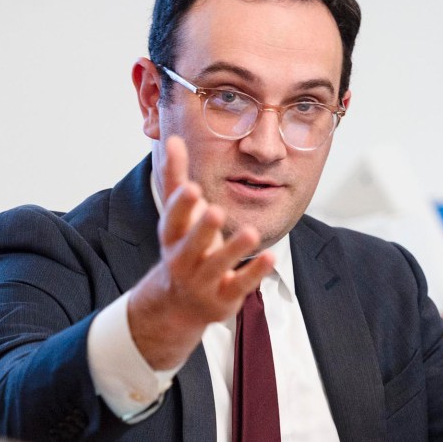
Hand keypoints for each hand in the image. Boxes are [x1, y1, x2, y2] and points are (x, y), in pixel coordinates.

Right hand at [128, 136, 273, 369]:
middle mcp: (183, 260)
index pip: (173, 219)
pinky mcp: (223, 296)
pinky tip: (270, 257)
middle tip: (216, 210)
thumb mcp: (177, 215)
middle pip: (191, 245)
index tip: (192, 187)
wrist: (178, 303)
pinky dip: (254, 272)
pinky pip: (240, 283)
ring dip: (233, 249)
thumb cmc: (183, 246)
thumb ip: (176, 177)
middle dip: (203, 229)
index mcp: (172, 236)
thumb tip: (173, 138)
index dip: (181, 206)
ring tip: (251, 232)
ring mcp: (203, 280)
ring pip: (217, 265)